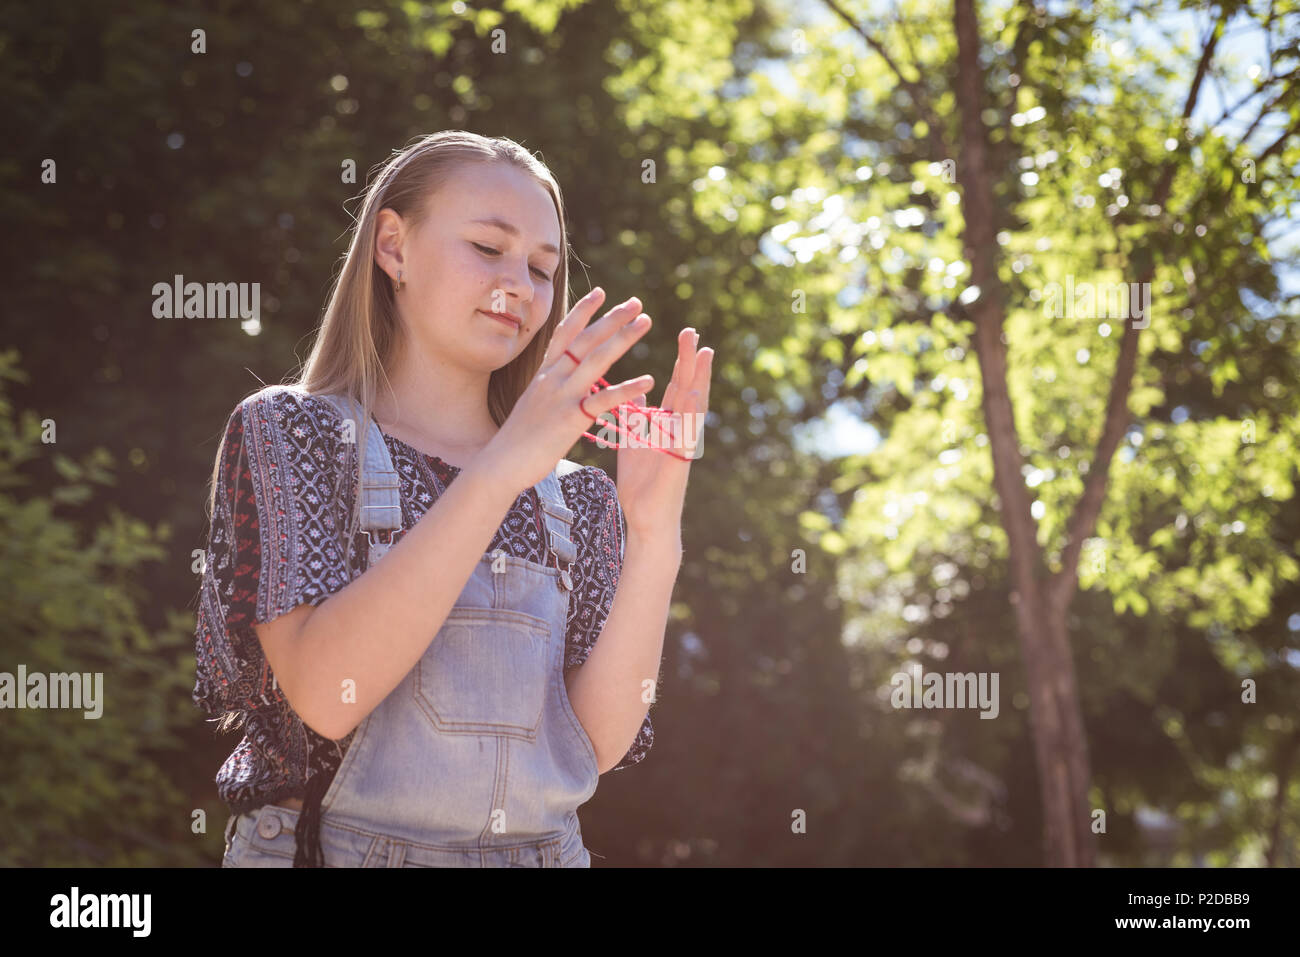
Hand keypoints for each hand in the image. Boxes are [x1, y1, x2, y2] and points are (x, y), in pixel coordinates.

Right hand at [477, 287, 654, 493]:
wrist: (500, 463)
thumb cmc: (516, 439)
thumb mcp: (533, 404)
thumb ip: (549, 388)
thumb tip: (557, 378)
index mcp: (544, 374)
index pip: (565, 334)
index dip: (583, 312)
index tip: (600, 292)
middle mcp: (552, 378)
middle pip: (586, 339)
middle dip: (612, 318)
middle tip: (636, 302)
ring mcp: (562, 396)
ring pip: (596, 359)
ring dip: (623, 338)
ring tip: (645, 321)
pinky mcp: (571, 418)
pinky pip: (604, 400)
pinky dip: (628, 389)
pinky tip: (649, 380)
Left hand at [614, 325, 712, 542]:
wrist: (645, 517)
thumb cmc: (641, 484)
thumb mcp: (634, 442)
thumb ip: (636, 417)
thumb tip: (636, 394)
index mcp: (669, 425)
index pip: (678, 387)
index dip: (683, 362)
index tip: (687, 335)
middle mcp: (680, 430)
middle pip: (688, 389)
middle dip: (691, 362)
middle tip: (694, 333)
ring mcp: (683, 444)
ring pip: (694, 407)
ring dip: (699, 380)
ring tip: (704, 354)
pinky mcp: (680, 461)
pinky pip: (687, 434)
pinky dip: (691, 414)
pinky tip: (694, 395)